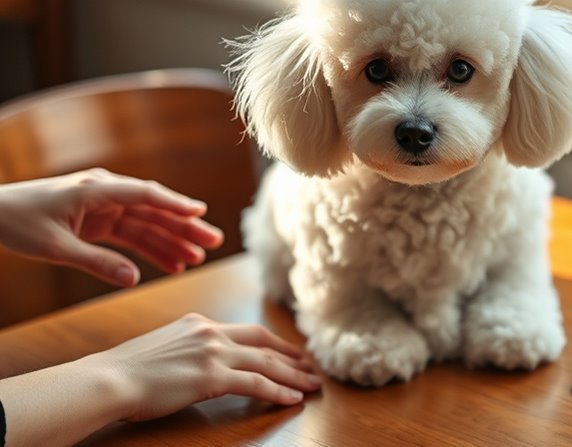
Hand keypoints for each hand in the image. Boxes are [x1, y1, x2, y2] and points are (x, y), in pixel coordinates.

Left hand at [0, 168, 223, 285]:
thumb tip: (133, 279)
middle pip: (154, 210)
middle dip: (184, 226)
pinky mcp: (98, 222)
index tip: (201, 213)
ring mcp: (103, 208)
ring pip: (147, 224)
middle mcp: (105, 194)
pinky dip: (150, 249)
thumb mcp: (56, 248)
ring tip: (198, 258)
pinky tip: (171, 264)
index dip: (174, 204)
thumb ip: (97, 263)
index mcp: (96, 190)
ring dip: (172, 240)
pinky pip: (132, 235)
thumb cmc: (17, 223)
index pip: (144, 195)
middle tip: (214, 241)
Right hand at [93, 313, 321, 421]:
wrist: (108, 379)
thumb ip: (187, 350)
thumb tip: (197, 364)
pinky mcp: (212, 376)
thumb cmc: (125, 372)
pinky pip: (256, 383)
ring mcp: (213, 352)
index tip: (290, 352)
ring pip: (266, 363)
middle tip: (311, 367)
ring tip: (313, 385)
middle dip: (291, 356)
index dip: (273, 342)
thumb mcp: (161, 349)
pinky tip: (292, 398)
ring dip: (294, 375)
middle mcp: (210, 333)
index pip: (247, 330)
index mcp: (198, 324)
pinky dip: (278, 391)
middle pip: (264, 342)